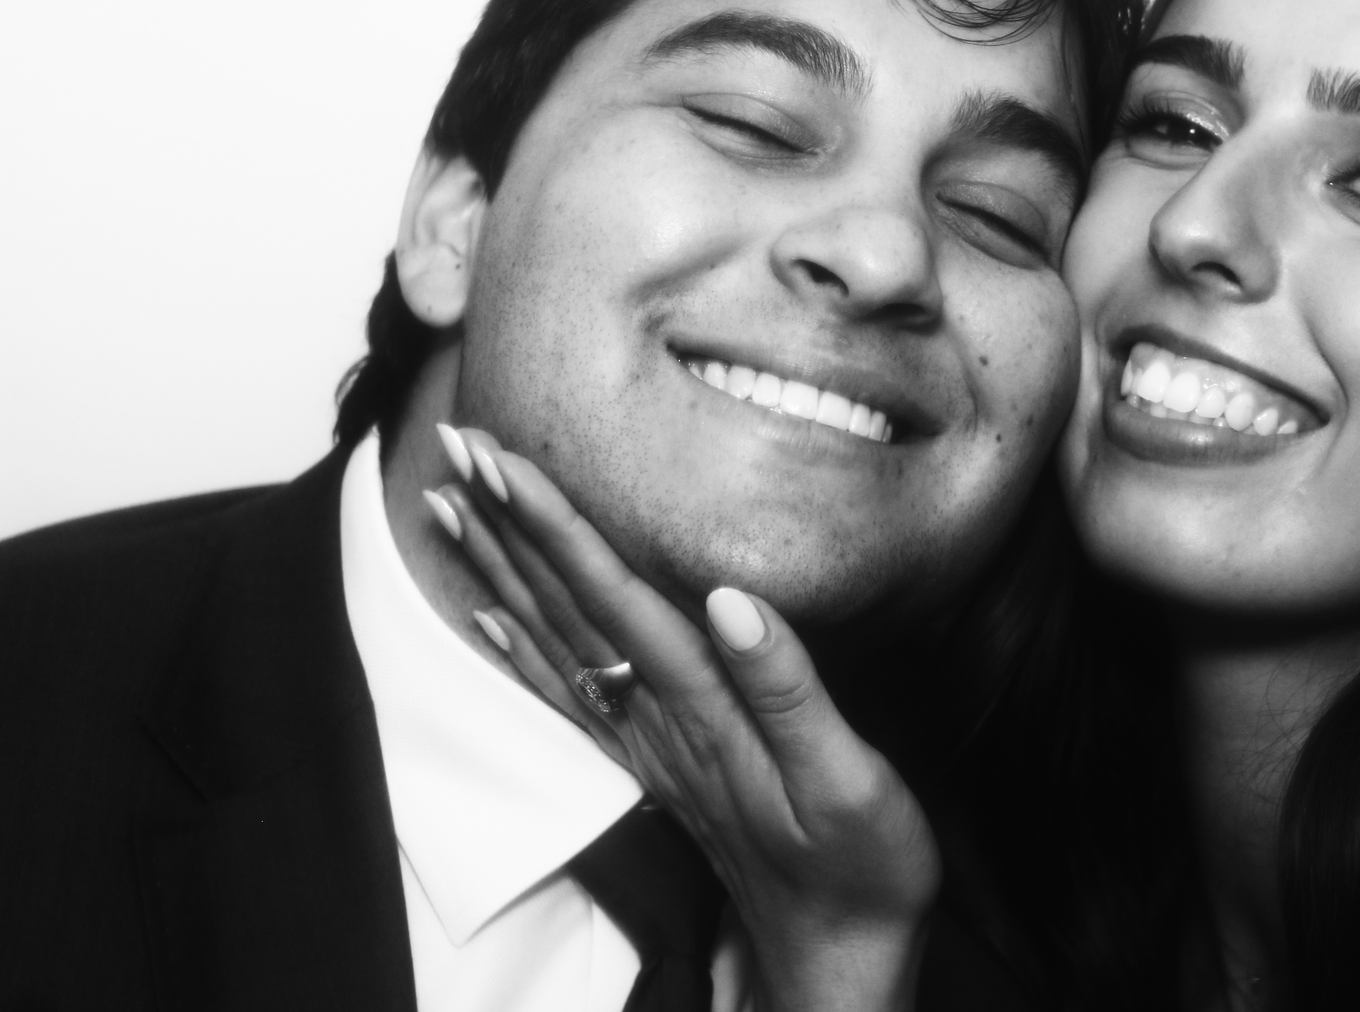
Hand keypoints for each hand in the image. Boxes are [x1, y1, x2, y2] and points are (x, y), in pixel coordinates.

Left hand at [426, 426, 939, 1011]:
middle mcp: (660, 723)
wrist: (838, 959)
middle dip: (508, 525)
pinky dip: (522, 651)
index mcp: (703, 709)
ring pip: (557, 643)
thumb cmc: (860, 868)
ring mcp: (651, 747)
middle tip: (455, 448)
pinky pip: (570, 699)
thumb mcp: (849, 779)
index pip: (613, 598)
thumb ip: (787, 688)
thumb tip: (733, 597)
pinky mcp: (659, 768)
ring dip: (502, 571)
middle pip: (567, 608)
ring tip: (451, 509)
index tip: (502, 462)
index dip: (555, 525)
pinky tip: (492, 618)